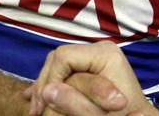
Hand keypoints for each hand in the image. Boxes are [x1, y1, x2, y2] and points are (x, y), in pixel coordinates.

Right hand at [23, 42, 152, 115]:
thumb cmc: (123, 115)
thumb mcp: (98, 113)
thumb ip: (74, 101)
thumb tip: (47, 91)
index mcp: (104, 54)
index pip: (63, 57)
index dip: (50, 80)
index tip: (44, 104)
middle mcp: (99, 50)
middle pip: (58, 60)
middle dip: (45, 85)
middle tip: (35, 111)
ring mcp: (94, 58)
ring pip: (57, 66)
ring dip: (46, 87)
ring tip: (36, 109)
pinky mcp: (90, 67)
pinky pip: (64, 72)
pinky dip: (53, 87)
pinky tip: (40, 101)